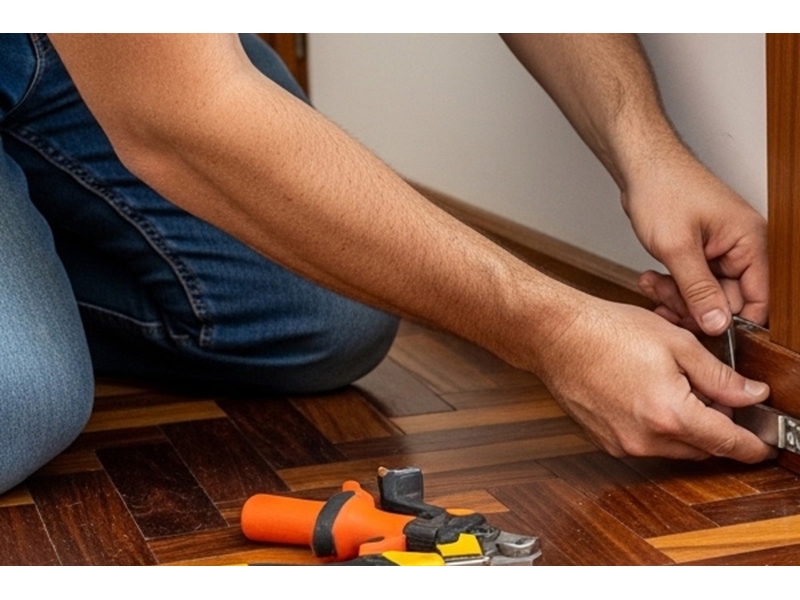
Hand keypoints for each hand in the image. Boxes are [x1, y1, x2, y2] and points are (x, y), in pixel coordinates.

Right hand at [535, 297, 773, 461]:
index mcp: (670, 415)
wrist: (556, 336)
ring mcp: (623, 444)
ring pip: (674, 448)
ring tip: (675, 387)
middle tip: (717, 397)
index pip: (727, 443)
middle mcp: (646, 439)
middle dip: (717, 429)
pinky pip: (647, 443)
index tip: (764, 446)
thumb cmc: (608, 332)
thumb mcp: (677, 343)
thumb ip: (720, 376)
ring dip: (686, 428)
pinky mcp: (606, 441)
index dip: (752, 446)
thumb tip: (752, 395)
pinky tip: (648, 394)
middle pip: (702, 449)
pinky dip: (658, 427)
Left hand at [623, 151, 767, 333]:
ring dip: (675, 296)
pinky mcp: (701, 252)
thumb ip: (697, 290)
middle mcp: (741, 247)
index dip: (729, 320)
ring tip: (651, 283)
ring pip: (704, 294)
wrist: (641, 166)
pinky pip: (691, 282)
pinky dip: (671, 285)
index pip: (757, 299)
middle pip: (727, 301)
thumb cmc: (662, 190)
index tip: (701, 329)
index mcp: (750, 242)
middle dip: (691, 305)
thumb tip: (717, 324)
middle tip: (662, 301)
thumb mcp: (677, 248)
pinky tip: (651, 278)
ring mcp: (720, 250)